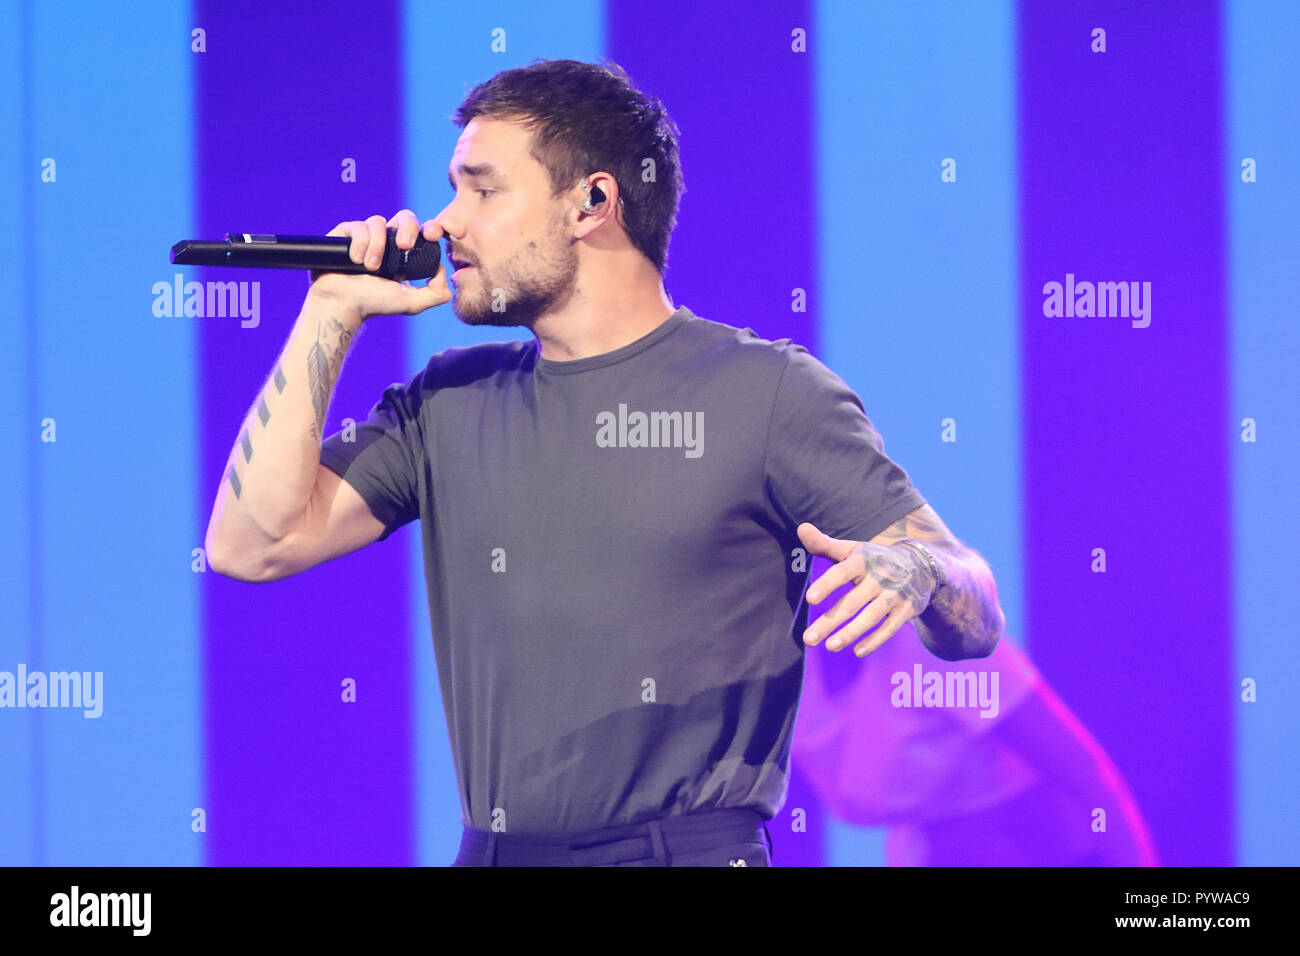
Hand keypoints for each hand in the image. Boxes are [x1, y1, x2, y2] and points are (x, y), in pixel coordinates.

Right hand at [308, 209, 450, 320]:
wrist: (343, 305)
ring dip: (377, 245)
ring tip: (370, 267)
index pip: (420, 230)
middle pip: (404, 216)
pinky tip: (355, 260)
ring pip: (378, 221)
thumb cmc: (374, 304)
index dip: (429, 227)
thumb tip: (442, 269)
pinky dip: (359, 242)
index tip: (431, 235)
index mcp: (403, 253)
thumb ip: (436, 293)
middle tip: (404, 246)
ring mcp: (365, 236)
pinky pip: (357, 226)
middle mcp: (386, 241)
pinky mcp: (345, 234)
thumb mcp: (412, 303)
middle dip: (408, 227)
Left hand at [797, 522, 937, 657]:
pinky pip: (890, 628)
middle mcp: (880, 577)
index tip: (809, 598)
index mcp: (863, 560)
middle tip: (808, 638)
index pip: (842, 572)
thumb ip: (824, 544)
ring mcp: (895, 595)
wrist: (922, 565)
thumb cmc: (875, 559)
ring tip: (829, 646)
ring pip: (871, 617)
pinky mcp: (907, 610)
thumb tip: (801, 528)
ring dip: (850, 633)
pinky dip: (874, 641)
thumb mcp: (852, 550)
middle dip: (830, 621)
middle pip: (852, 602)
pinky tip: (856, 651)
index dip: (827, 584)